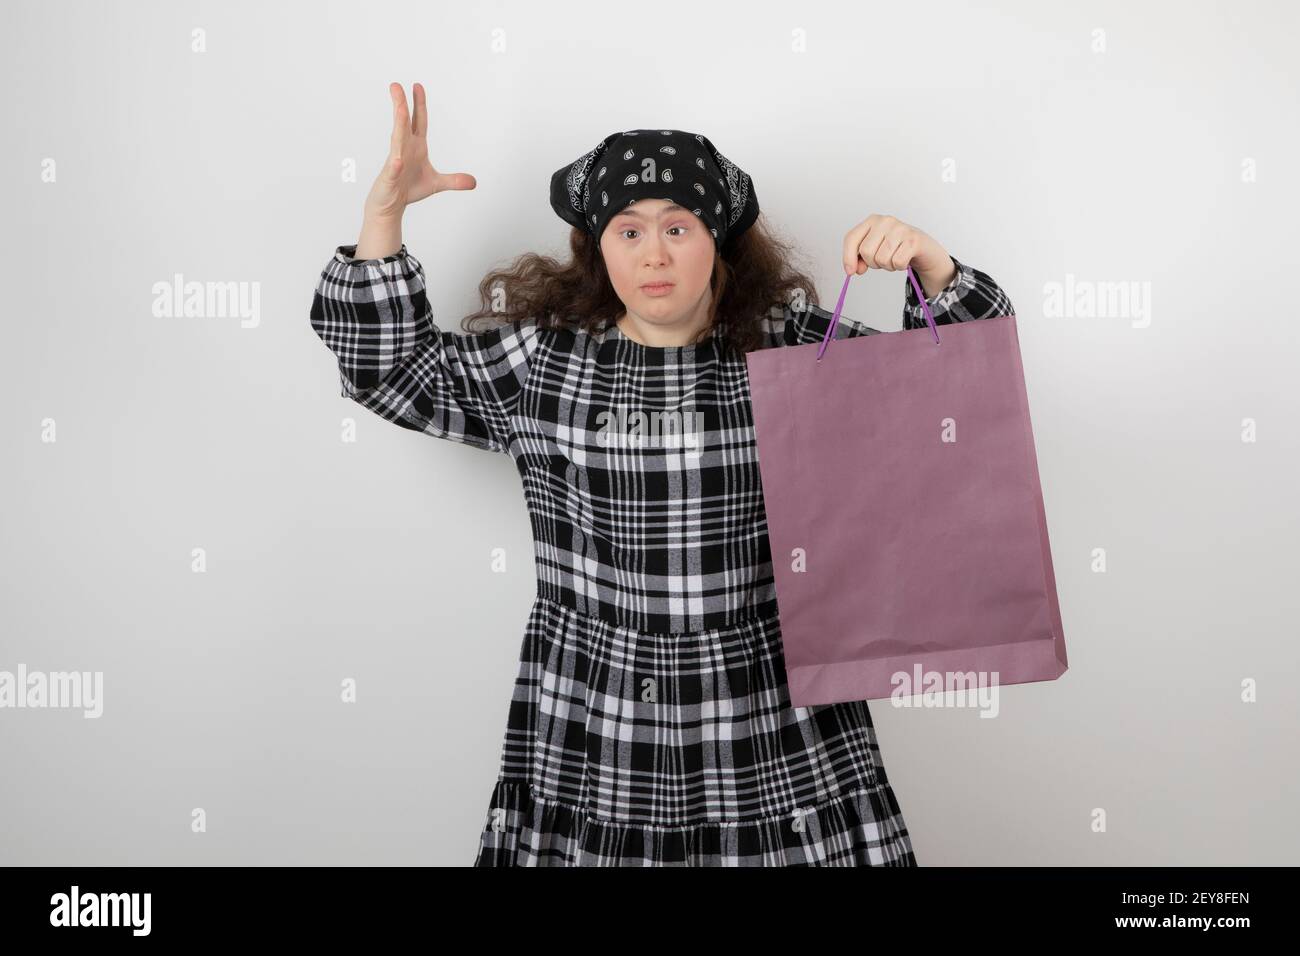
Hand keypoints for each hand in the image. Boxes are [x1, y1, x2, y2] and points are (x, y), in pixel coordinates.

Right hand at [362, 82, 476, 223]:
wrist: (390, 205)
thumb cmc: (409, 189)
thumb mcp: (436, 184)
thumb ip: (454, 180)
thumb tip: (474, 182)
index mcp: (416, 147)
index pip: (418, 121)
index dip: (419, 104)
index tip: (417, 86)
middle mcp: (404, 149)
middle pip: (403, 123)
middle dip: (402, 104)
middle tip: (396, 86)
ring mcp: (396, 162)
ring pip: (397, 140)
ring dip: (399, 124)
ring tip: (400, 108)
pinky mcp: (390, 178)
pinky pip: (393, 170)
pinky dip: (395, 166)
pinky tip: (397, 161)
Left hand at [842, 214, 955, 297]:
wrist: (924, 249)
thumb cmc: (896, 248)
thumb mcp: (874, 249)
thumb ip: (859, 258)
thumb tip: (853, 269)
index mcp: (872, 220)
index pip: (851, 238)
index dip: (848, 257)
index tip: (851, 271)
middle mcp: (885, 221)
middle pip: (866, 252)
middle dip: (873, 263)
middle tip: (883, 260)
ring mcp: (900, 229)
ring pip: (881, 259)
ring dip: (887, 266)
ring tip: (894, 258)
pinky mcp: (913, 240)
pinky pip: (897, 262)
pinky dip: (899, 266)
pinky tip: (904, 259)